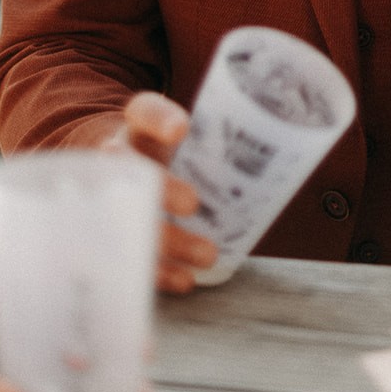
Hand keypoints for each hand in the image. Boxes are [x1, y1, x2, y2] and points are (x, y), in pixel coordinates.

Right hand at [112, 91, 217, 293]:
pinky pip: (127, 255)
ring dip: (168, 239)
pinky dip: (159, 271)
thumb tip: (279, 151)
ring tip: (207, 254)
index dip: (160, 120)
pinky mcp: (112, 232)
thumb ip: (211, 136)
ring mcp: (111, 195)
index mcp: (139, 126)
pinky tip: (185, 280)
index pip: (145, 111)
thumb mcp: (176, 132)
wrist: (111, 163)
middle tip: (193, 203)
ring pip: (131, 216)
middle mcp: (119, 157)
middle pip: (132, 169)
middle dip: (162, 188)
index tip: (180, 130)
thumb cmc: (160, 149)